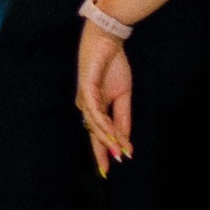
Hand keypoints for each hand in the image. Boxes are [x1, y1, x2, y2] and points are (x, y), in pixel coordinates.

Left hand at [77, 22, 132, 173]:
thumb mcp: (123, 95)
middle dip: (101, 151)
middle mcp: (86, 104)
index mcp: (94, 106)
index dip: (103, 151)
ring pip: (94, 124)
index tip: (108, 170)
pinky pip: (95, 110)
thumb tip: (125, 139)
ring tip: (118, 152)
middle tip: (108, 170)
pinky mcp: (86, 87)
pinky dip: (104, 123)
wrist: (109, 40)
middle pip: (93, 132)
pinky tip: (112, 134)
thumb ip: (123, 117)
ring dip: (107, 139)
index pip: (97, 133)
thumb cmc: (113, 65)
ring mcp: (84, 96)